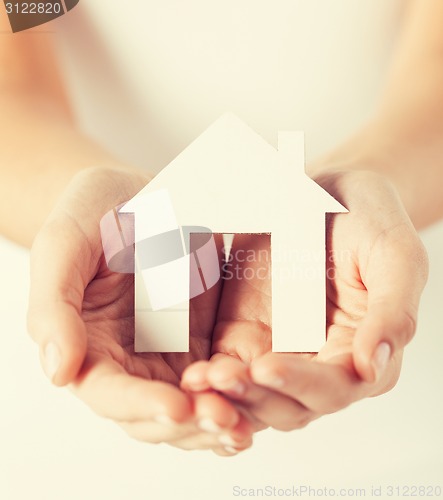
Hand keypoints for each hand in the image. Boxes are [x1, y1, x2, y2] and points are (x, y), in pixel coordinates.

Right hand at [27, 166, 252, 454]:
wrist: (136, 195)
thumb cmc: (94, 214)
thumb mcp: (66, 244)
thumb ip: (54, 306)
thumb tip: (59, 372)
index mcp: (90, 346)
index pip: (109, 393)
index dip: (140, 404)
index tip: (177, 406)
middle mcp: (130, 361)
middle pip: (155, 415)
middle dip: (190, 423)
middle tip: (226, 419)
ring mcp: (170, 353)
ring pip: (192, 406)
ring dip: (218, 419)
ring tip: (247, 423)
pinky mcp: (203, 340)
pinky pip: (221, 378)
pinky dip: (240, 395)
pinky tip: (264, 397)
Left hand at [182, 170, 428, 430]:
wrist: (325, 191)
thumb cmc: (368, 218)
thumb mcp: (394, 254)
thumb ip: (392, 311)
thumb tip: (372, 366)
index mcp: (361, 352)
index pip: (334, 387)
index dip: (301, 383)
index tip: (266, 365)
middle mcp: (319, 362)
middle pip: (287, 403)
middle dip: (253, 395)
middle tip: (220, 377)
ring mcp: (278, 350)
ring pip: (252, 393)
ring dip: (225, 393)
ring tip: (198, 378)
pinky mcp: (244, 336)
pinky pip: (226, 365)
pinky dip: (210, 374)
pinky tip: (190, 369)